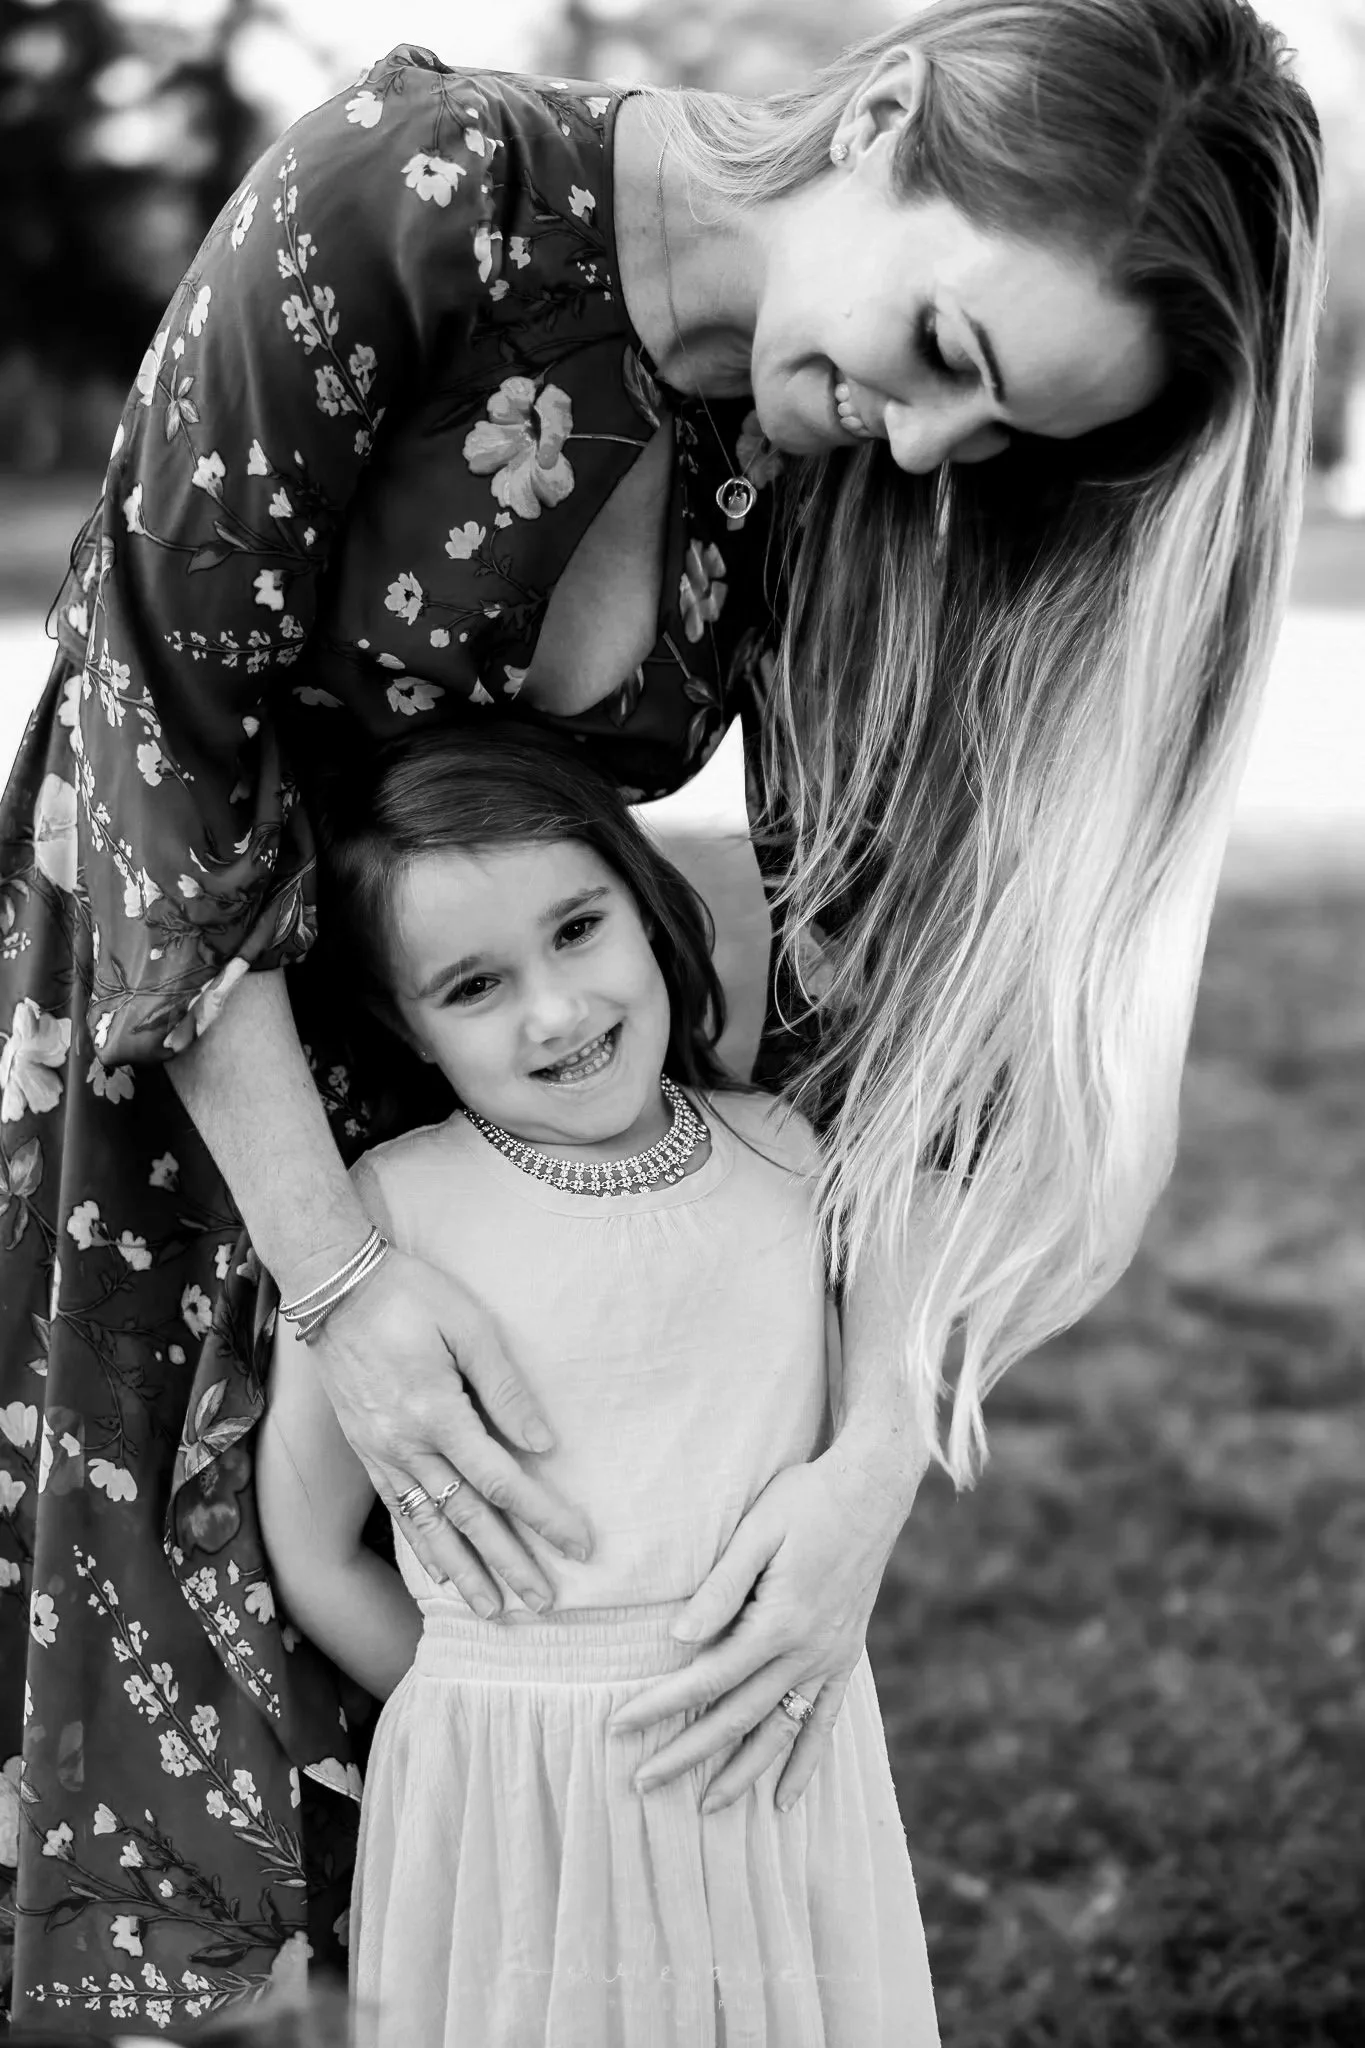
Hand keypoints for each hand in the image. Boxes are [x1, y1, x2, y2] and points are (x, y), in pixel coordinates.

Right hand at [308, 1248, 591, 1614]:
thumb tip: (544, 1444)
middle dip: (509, 1564)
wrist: (333, 1286)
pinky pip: (398, 1510)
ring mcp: (381, 1452)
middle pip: (468, 1518)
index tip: (579, 1546)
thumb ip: (505, 1387)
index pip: (502, 1482)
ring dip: (464, 1572)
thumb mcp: (469, 1325)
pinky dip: (422, 1547)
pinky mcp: (366, 1450)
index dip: (543, 1518)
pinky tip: (438, 1573)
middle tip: (545, 1603)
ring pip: (429, 1527)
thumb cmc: (410, 1295)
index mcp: (437, 1413)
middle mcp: (407, 1445)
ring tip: (494, 1610)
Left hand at [608, 1444, 913, 1812]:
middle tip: (642, 1783)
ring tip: (706, 1808)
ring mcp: (830, 1658)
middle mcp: (808, 1651)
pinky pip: (825, 1721)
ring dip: (742, 1773)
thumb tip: (679, 1639)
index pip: (707, 1678)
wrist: (873, 1488)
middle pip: (737, 1717)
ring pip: (780, 1731)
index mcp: (780, 1621)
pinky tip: (785, 1799)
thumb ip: (721, 1587)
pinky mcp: (846, 1656)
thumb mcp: (758, 1529)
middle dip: (687, 1754)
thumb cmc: (807, 1498)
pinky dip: (805, 1762)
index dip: (660, 1706)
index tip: (618, 1726)